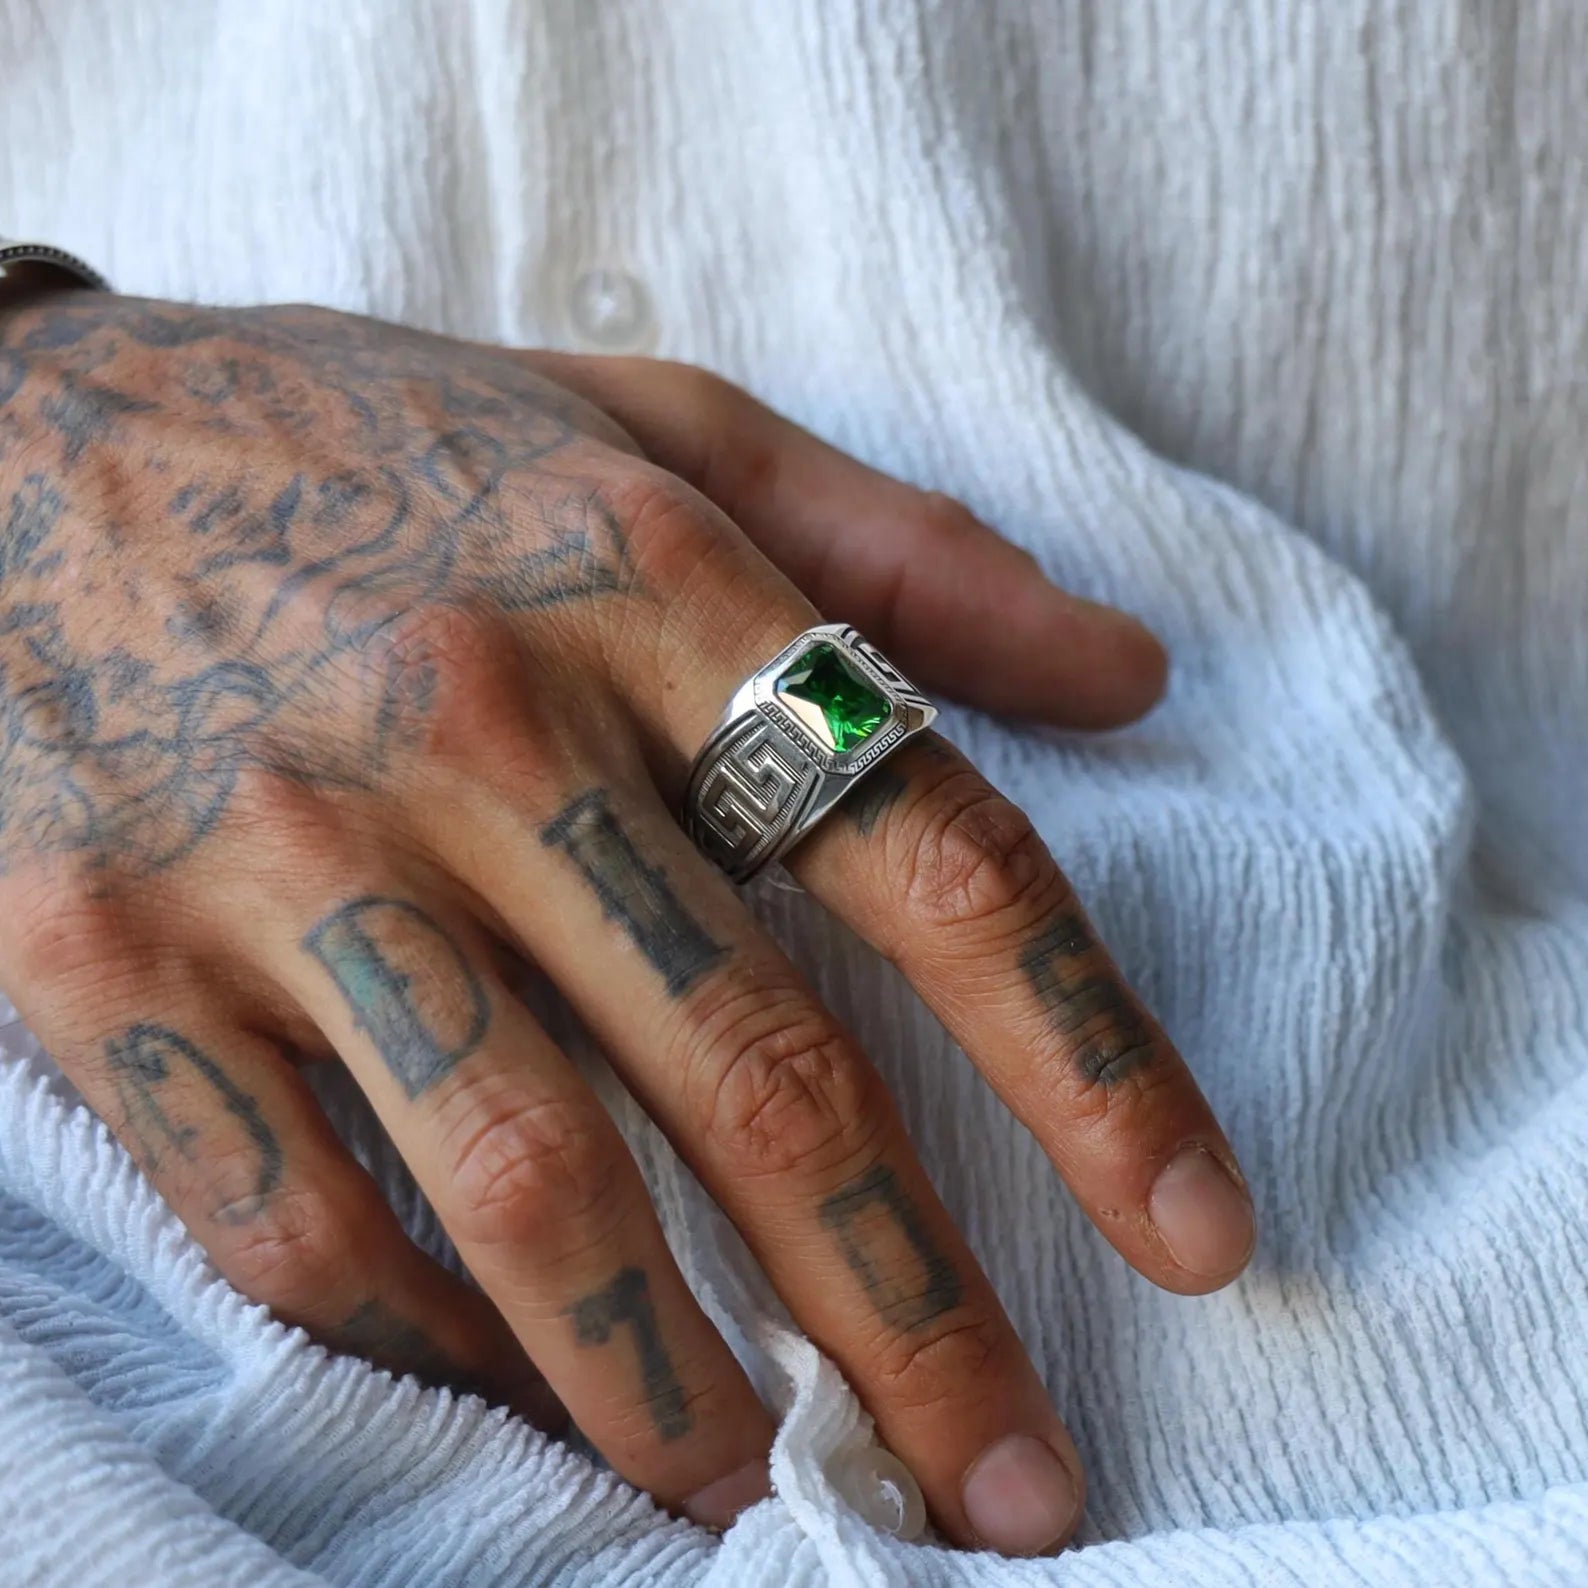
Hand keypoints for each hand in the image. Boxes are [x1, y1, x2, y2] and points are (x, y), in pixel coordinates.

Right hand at [0, 292, 1249, 1554]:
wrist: (24, 435)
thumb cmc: (378, 438)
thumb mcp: (657, 426)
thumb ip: (902, 551)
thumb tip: (1130, 677)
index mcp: (646, 581)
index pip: (937, 857)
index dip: (1093, 1071)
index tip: (1199, 1236)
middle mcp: (476, 720)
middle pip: (758, 1071)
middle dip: (912, 1312)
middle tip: (1018, 1486)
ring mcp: (281, 846)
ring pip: (530, 1189)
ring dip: (681, 1388)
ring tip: (778, 1499)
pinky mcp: (105, 952)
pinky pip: (303, 1216)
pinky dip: (437, 1350)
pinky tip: (534, 1400)